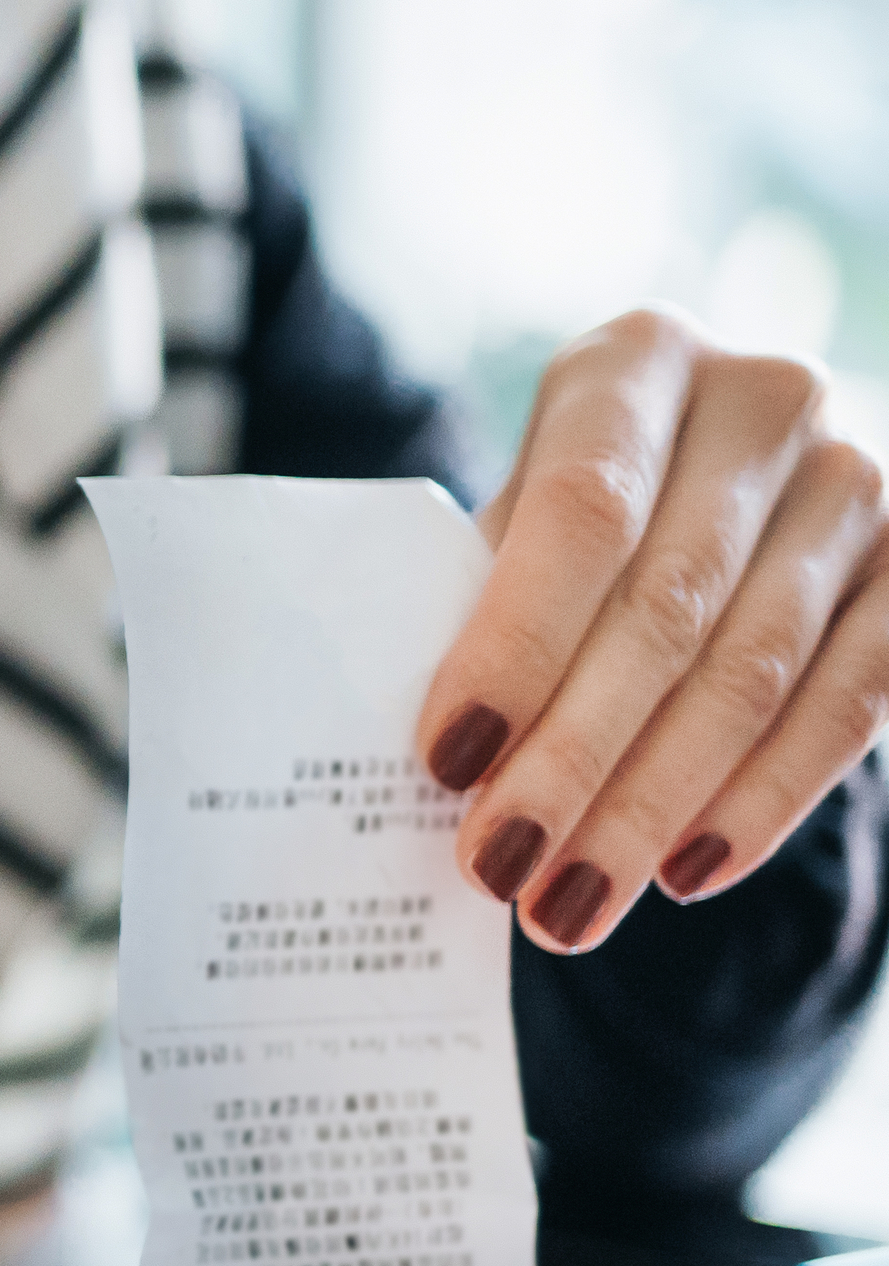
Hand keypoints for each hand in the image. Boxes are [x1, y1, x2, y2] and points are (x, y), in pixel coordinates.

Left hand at [415, 309, 888, 953]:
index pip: (581, 510)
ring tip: (568, 903)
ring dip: (653, 805)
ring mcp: (864, 482)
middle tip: (499, 867)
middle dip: (575, 758)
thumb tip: (421, 761)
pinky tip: (683, 873)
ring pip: (756, 673)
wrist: (737, 476)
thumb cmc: (586, 511)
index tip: (447, 759)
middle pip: (666, 608)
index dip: (515, 643)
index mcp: (638, 362)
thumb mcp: (523, 513)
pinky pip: (852, 707)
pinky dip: (760, 800)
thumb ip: (484, 600)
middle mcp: (767, 401)